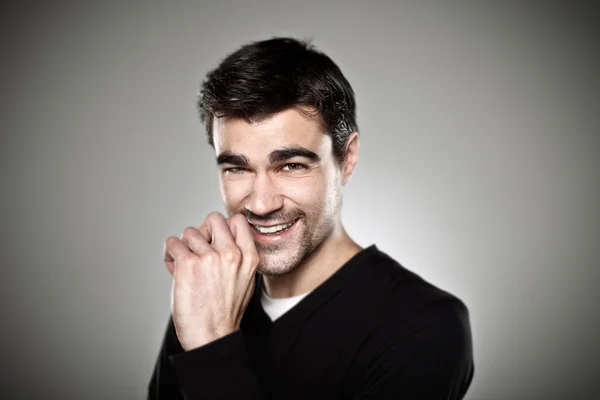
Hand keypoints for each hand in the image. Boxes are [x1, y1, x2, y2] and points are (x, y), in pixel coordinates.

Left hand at [163, 212, 258, 350]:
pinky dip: (170, 254)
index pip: (237, 220)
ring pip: (189, 232)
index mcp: (249, 257)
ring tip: (185, 266)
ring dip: (184, 247)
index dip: (222, 227)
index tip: (214, 240)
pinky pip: (172, 243)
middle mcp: (232, 254)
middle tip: (198, 249)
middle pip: (213, 218)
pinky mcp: (189, 264)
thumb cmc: (224, 311)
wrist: (211, 335)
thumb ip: (238, 256)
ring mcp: (210, 257)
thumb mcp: (245, 280)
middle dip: (203, 231)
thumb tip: (217, 237)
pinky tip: (174, 268)